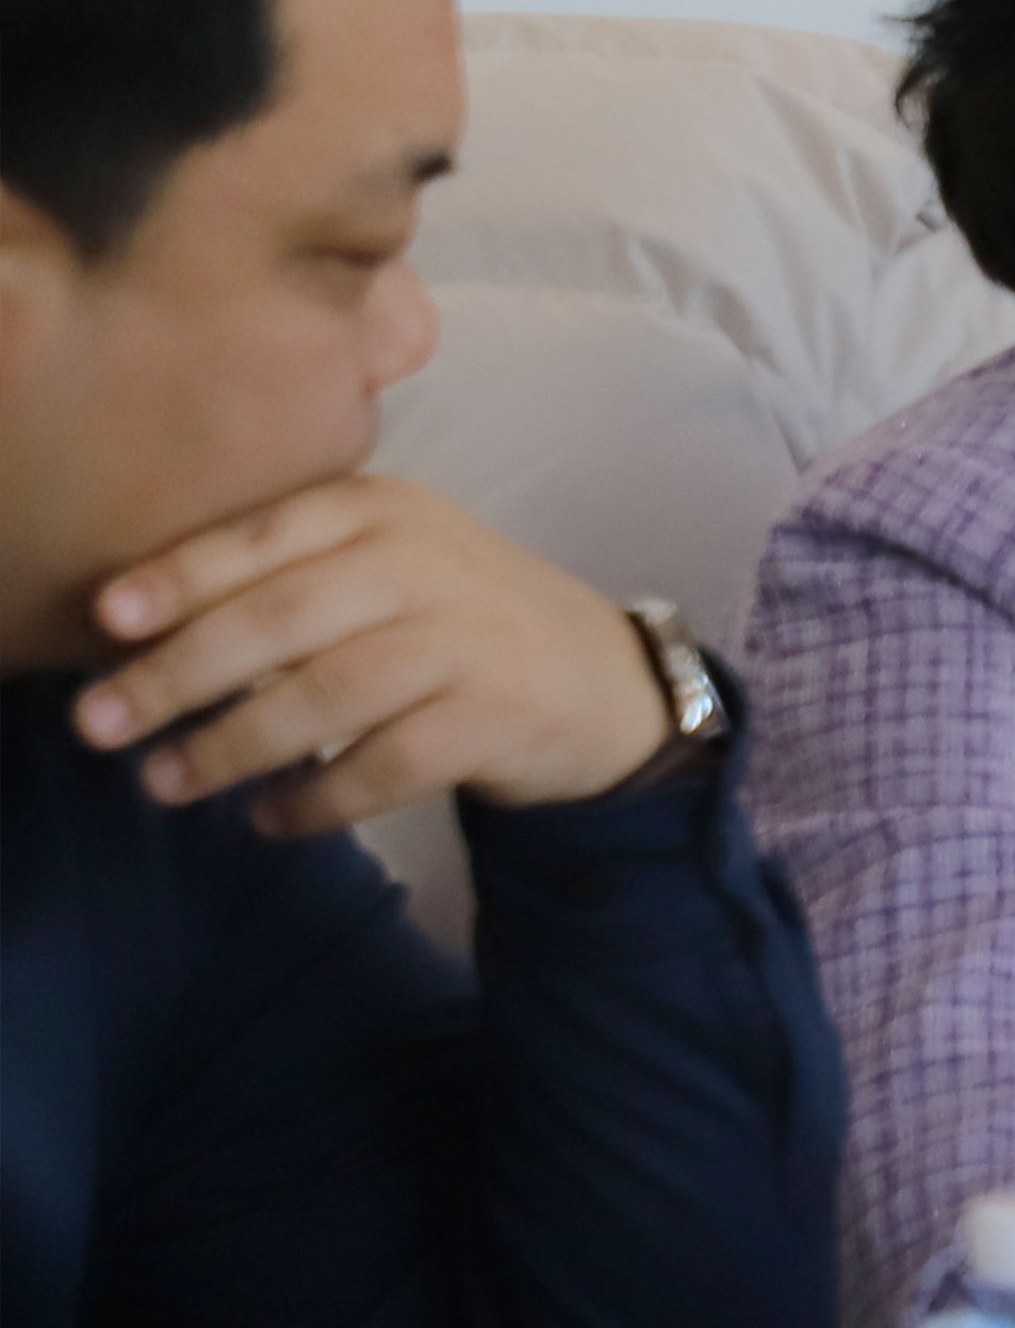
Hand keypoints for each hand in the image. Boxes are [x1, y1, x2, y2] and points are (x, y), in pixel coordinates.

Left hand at [73, 478, 676, 830]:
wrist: (603, 679)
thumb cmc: (456, 620)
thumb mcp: (385, 562)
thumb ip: (287, 576)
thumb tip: (140, 637)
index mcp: (386, 510)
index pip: (267, 534)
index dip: (182, 576)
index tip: (107, 619)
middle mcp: (430, 564)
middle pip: (284, 618)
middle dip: (179, 673)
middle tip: (99, 723)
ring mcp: (470, 641)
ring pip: (328, 696)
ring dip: (234, 745)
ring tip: (167, 783)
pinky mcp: (500, 717)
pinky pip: (386, 766)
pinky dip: (318, 799)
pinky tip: (269, 817)